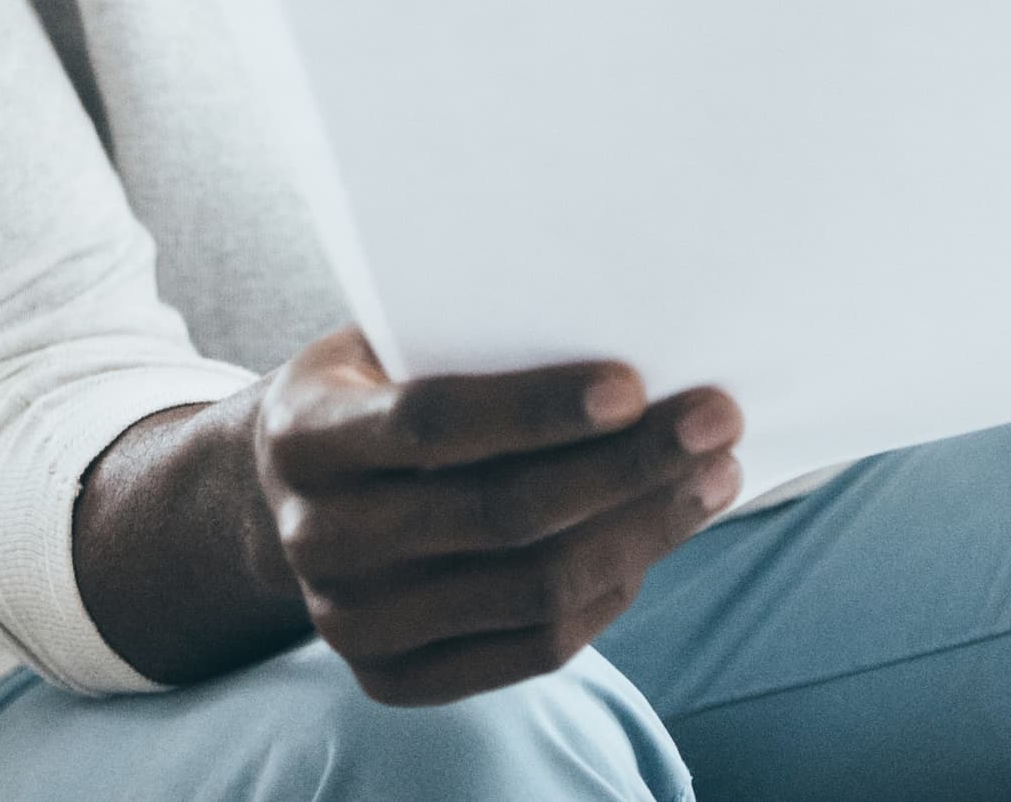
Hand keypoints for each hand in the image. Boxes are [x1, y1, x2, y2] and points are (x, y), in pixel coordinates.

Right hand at [253, 328, 741, 705]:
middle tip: (717, 420)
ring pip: (531, 590)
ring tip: (713, 478)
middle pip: (500, 515)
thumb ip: (477, 341)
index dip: (536, 408)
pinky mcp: (390, 679)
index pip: (432, 424)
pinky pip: (530, 649)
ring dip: (643, 533)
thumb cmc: (377, 388)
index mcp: (305, 433)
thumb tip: (633, 332)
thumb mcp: (391, 341)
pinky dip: (609, 593)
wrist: (292, 494)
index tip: (634, 384)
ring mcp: (350, 621)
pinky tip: (655, 539)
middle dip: (628, 467)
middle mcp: (317, 536)